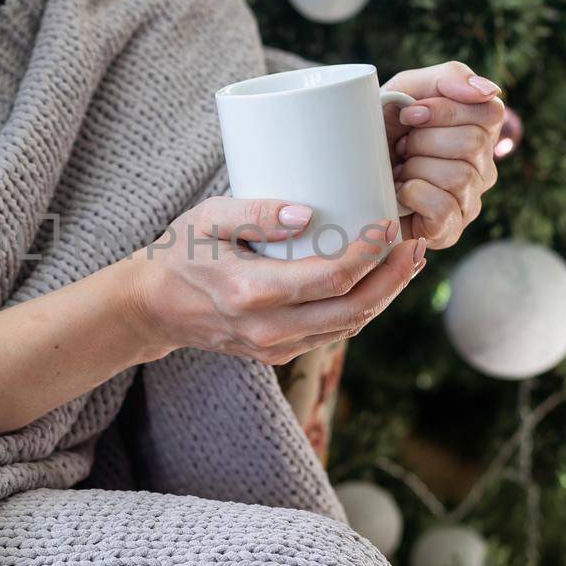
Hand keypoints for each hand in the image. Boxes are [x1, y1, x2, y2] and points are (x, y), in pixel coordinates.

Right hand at [121, 196, 426, 365]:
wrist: (152, 307)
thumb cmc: (179, 252)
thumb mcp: (207, 218)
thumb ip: (256, 212)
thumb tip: (309, 212)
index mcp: (251, 294)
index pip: (329, 281)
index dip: (369, 255)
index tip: (389, 225)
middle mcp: (267, 329)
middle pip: (351, 311)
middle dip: (392, 278)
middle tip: (414, 243)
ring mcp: (274, 347)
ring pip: (347, 327)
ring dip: (384, 295)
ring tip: (407, 259)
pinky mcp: (277, 353)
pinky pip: (331, 333)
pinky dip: (361, 308)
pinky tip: (376, 283)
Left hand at [380, 61, 504, 250]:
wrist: (344, 175)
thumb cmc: (379, 130)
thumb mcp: (406, 90)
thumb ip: (449, 77)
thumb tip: (490, 91)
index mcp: (478, 131)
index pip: (490, 112)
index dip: (444, 111)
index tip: (408, 116)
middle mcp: (483, 167)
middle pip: (472, 144)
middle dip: (423, 141)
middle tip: (401, 149)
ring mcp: (469, 201)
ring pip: (458, 176)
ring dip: (415, 169)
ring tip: (399, 172)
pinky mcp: (450, 230)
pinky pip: (444, 208)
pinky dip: (414, 195)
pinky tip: (400, 193)